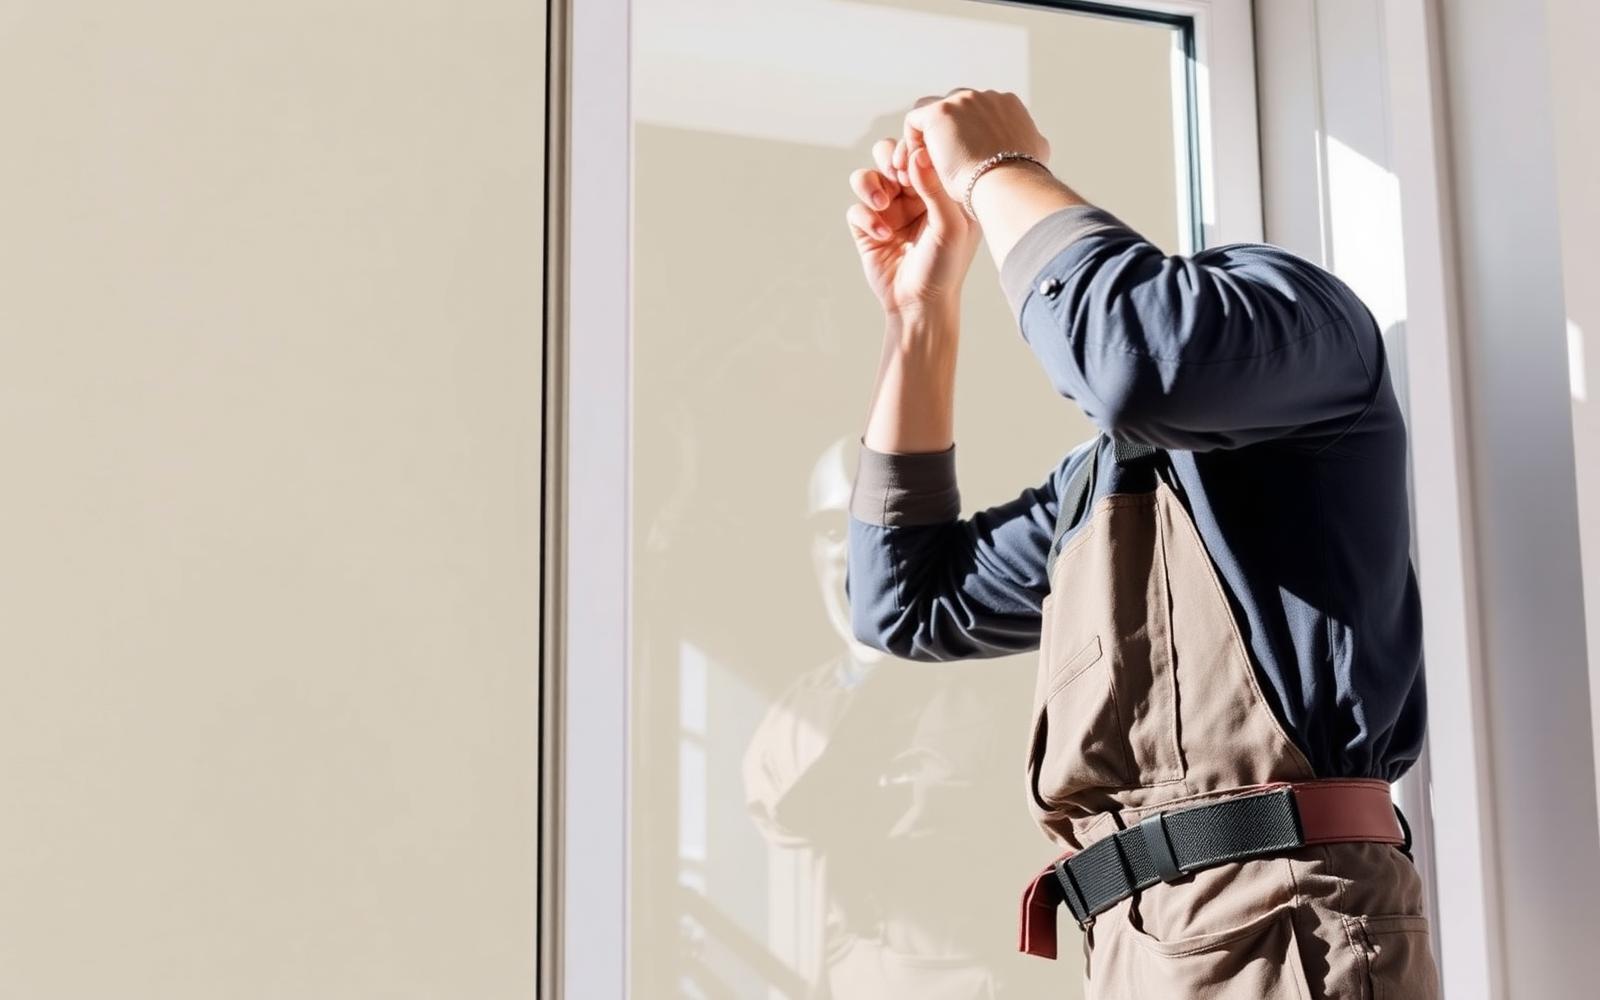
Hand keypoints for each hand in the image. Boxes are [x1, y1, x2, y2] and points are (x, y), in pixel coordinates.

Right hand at [845, 136, 981, 316]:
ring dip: (869, 184)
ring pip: (866, 176)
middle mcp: (912, 195)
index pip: (920, 150)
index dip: (911, 147)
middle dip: (888, 159)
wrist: (920, 305)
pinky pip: (855, 208)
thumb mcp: (950, 226)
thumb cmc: (945, 267)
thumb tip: (916, 153)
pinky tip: (884, 235)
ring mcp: (888, 210)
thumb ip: (935, 188)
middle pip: (888, 153)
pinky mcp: (867, 228)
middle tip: (897, 175)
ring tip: (882, 203)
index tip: (911, 161)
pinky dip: (865, 217)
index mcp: (938, 188)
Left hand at [902, 88, 1051, 205]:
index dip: (964, 139)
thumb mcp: (1034, 157)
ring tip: (919, 170)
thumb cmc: (1020, 182)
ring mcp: (963, 101)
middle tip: (935, 167)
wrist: (1008, 185)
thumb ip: (1031, 146)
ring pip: (932, 115)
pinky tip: (910, 169)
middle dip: (944, 137)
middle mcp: (986, 97)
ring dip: (925, 140)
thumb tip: (1035, 145)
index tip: (959, 164)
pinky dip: (910, 143)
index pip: (978, 116)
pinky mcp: (939, 112)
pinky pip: (915, 121)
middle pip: (955, 112)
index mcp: (1009, 106)